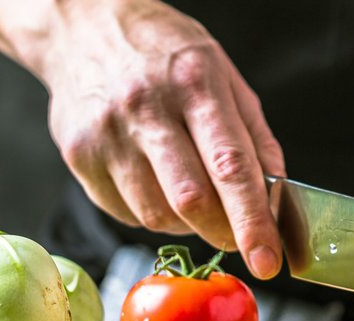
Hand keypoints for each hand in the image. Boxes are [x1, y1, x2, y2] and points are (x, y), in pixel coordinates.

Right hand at [40, 0, 283, 277]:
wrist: (83, 27)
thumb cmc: (166, 55)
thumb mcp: (226, 79)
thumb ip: (256, 141)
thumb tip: (275, 201)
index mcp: (195, 85)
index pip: (230, 168)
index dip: (252, 222)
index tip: (268, 261)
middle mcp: (146, 109)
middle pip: (191, 201)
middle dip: (224, 233)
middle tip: (237, 236)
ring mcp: (106, 135)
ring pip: (157, 216)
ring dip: (188, 224)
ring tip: (192, 194)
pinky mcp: (78, 156)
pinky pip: (127, 214)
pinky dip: (153, 214)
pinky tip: (157, 183)